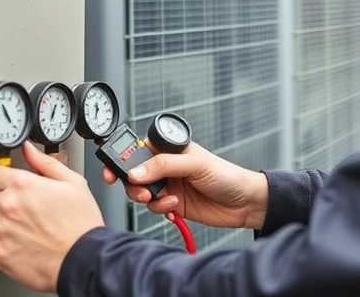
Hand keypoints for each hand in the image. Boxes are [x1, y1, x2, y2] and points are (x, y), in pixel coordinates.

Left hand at [0, 142, 103, 291]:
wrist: (83, 260)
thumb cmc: (81, 225)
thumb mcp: (73, 183)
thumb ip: (45, 163)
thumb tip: (28, 149)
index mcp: (22, 185)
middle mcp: (7, 206)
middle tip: (17, 205)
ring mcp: (0, 231)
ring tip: (13, 222)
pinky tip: (10, 239)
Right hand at [102, 142, 268, 229]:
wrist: (245, 204)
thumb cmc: (227, 175)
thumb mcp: (195, 164)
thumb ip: (163, 165)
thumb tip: (135, 172)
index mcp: (171, 149)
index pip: (140, 149)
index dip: (124, 158)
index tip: (114, 170)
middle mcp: (167, 167)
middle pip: (135, 173)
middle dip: (133, 184)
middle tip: (140, 192)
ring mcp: (170, 186)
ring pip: (142, 192)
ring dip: (149, 199)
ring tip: (165, 201)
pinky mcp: (173, 205)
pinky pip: (154, 208)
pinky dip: (160, 211)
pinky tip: (174, 210)